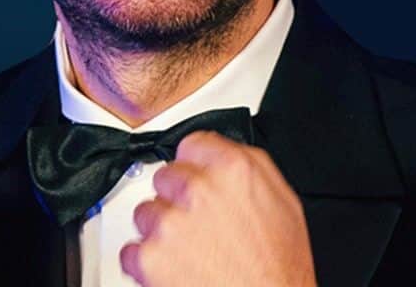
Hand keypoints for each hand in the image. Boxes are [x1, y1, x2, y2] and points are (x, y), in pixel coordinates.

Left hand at [119, 131, 316, 286]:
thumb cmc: (278, 267)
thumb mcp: (284, 202)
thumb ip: (249, 169)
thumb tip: (224, 156)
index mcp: (232, 170)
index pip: (192, 145)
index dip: (195, 164)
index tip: (195, 175)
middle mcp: (197, 190)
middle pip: (165, 176)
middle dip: (177, 198)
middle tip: (199, 224)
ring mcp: (170, 223)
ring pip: (145, 212)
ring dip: (161, 230)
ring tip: (191, 251)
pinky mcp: (149, 257)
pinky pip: (131, 250)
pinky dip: (146, 262)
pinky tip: (175, 269)